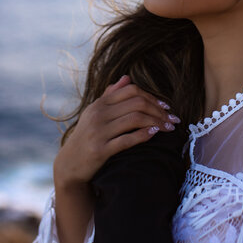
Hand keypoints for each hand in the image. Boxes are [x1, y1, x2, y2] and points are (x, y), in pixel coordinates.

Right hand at [54, 75, 180, 188]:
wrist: (70, 165)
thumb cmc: (86, 137)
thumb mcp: (95, 113)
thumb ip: (110, 95)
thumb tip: (127, 77)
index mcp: (99, 104)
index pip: (131, 90)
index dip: (152, 97)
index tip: (166, 107)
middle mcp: (98, 114)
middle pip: (136, 103)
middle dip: (159, 111)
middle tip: (172, 119)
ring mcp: (98, 132)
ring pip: (135, 119)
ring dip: (157, 122)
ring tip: (168, 128)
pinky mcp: (100, 150)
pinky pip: (127, 139)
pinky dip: (144, 135)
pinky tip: (155, 134)